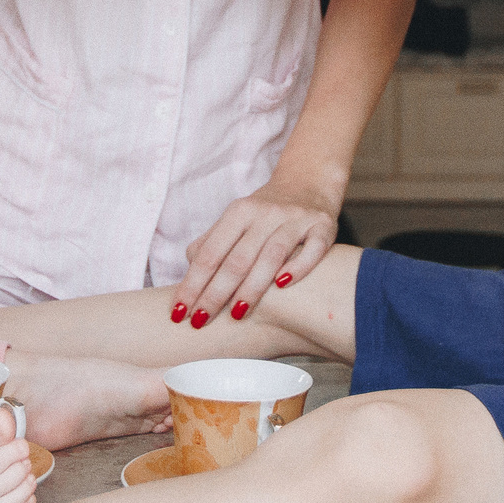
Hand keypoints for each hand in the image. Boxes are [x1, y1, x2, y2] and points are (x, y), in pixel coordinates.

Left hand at [173, 184, 337, 329]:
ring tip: (237, 314)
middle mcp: (266, 214)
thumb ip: (211, 243)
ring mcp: (296, 219)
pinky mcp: (324, 226)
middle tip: (200, 321)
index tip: (179, 312)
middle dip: (216, 293)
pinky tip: (284, 285)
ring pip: (272, 255)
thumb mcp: (235, 220)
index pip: (210, 253)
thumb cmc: (265, 212)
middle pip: (237, 258)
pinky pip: (313, 248)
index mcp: (239, 212)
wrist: (309, 181)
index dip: (193, 284)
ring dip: (253, 287)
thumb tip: (189, 273)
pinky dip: (299, 267)